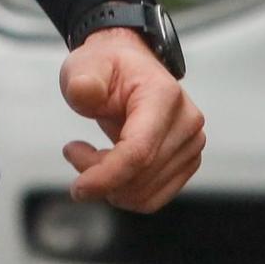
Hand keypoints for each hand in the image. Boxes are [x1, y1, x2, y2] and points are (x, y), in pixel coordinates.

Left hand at [59, 28, 204, 211]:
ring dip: (109, 185)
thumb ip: (82, 81)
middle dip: (99, 176)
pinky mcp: (186, 163)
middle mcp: (186, 122)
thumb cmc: (106, 66)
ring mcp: (191, 145)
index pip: (139, 151)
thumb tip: (83, 90)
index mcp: (164, 95)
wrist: (129, 67)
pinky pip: (152, 197)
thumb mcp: (85, 65)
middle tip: (74, 151)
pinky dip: (123, 191)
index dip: (107, 175)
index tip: (78, 188)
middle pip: (140, 175)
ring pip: (145, 193)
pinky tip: (107, 165)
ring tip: (88, 154)